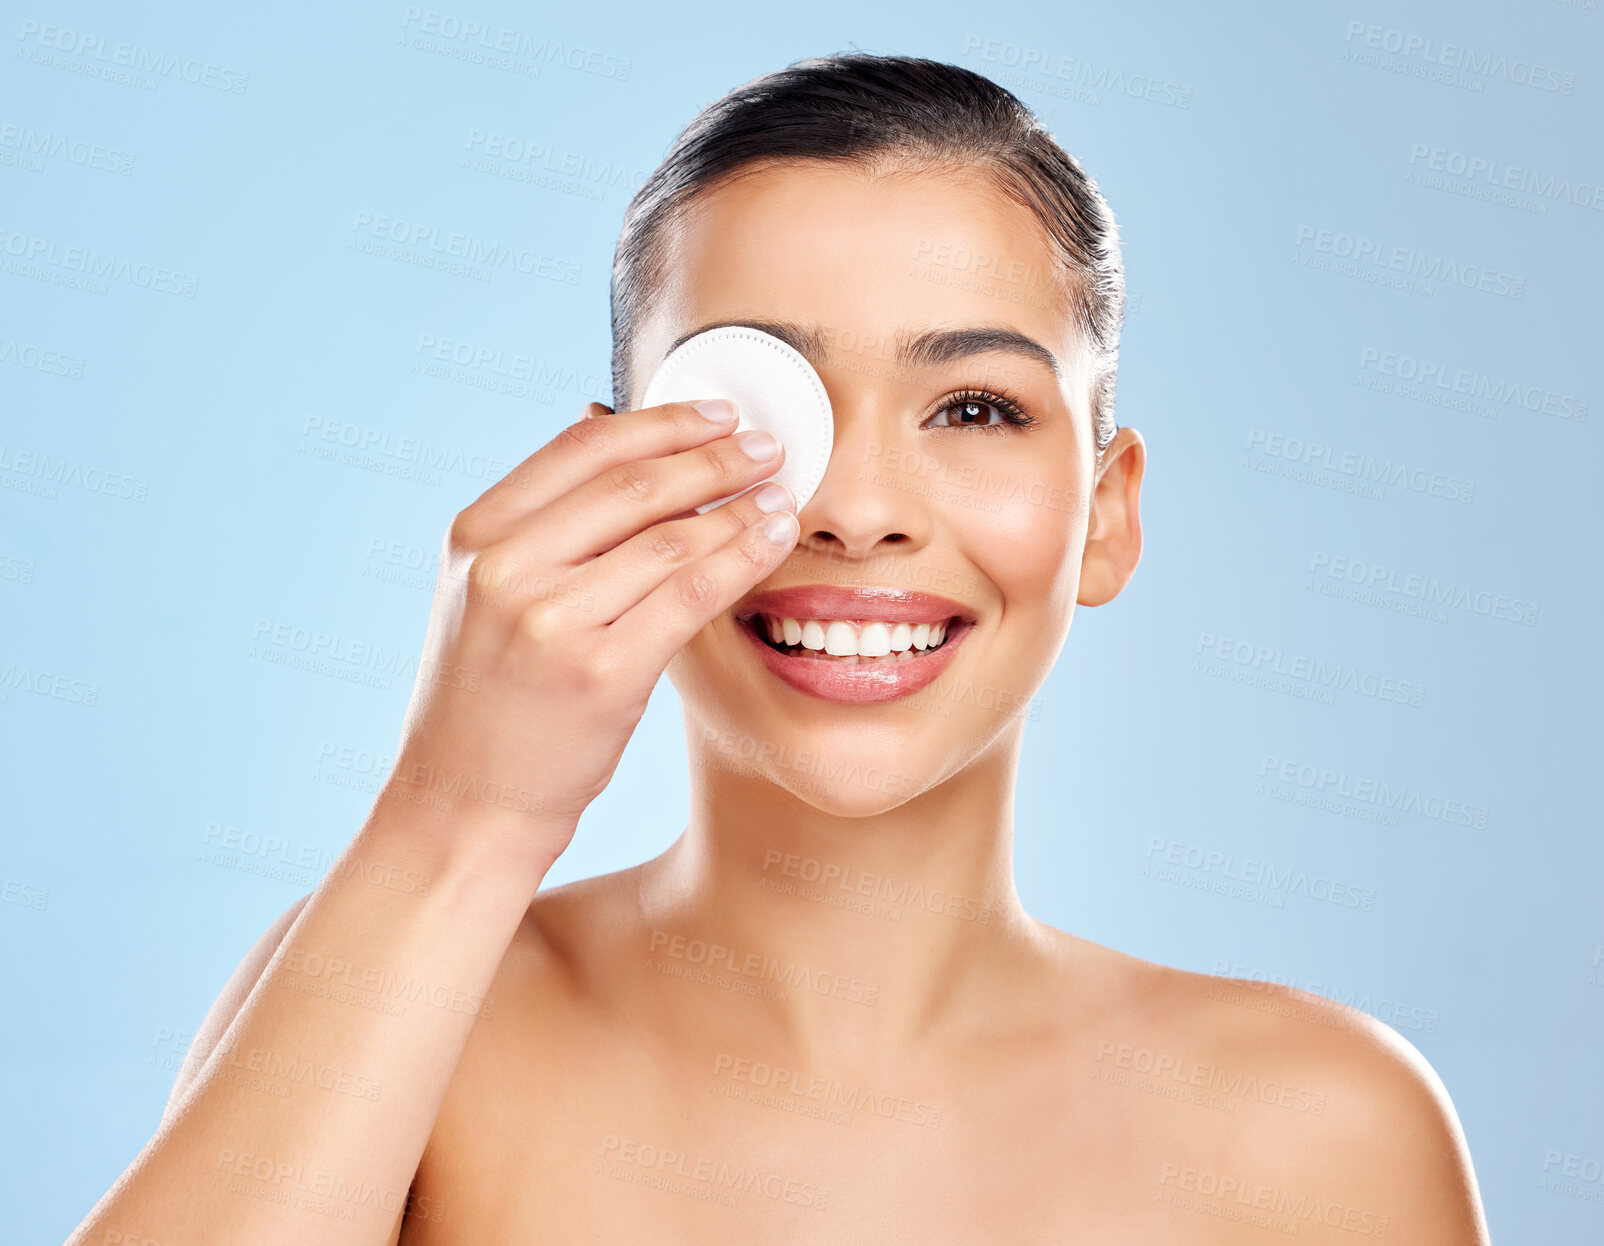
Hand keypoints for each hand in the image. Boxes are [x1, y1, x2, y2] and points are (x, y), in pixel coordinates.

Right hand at [383, 398, 798, 873]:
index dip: (663, 421)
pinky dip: (743, 560)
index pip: (583, 448)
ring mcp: (551, 621)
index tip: (718, 413)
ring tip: (781, 495)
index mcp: (475, 534)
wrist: (464, 804)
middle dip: (715, 457)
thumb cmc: (491, 700)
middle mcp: (507, 568)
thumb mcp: (486, 594)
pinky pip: (692, 596)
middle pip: (635, 484)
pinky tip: (772, 542)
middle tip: (769, 447)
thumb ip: (543, 523)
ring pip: (673, 539)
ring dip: (741, 508)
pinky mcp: (601, 673)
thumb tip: (614, 430)